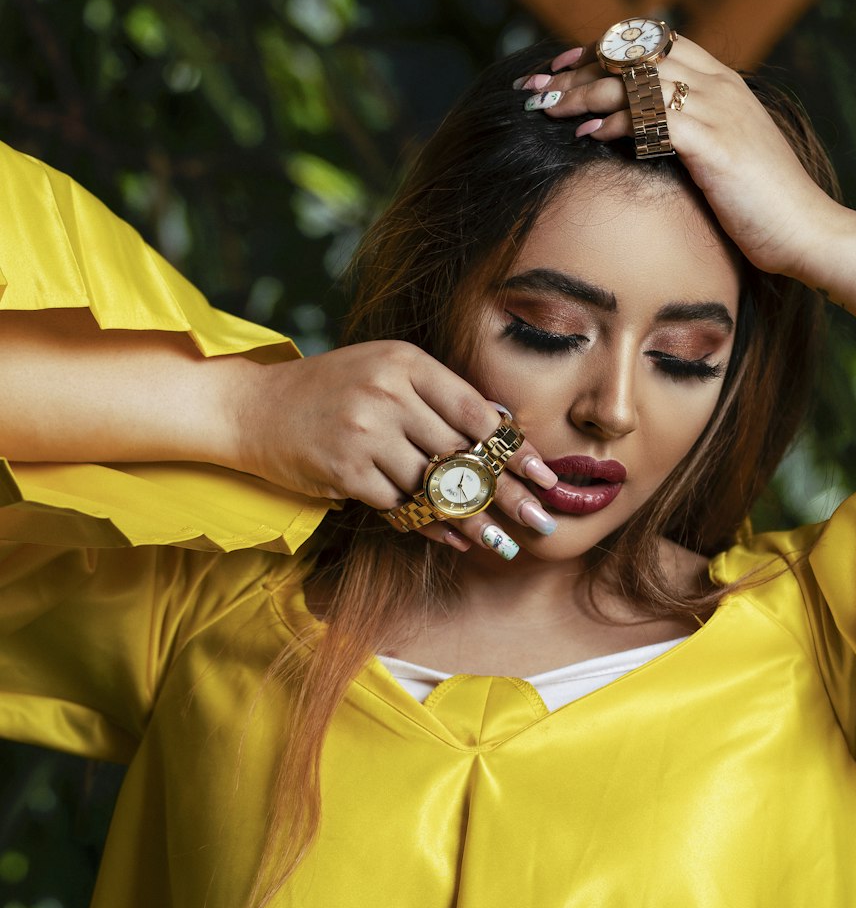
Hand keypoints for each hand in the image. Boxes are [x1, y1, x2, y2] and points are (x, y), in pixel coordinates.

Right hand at [228, 339, 558, 553]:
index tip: (547, 477)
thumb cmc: (331, 392)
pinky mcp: (346, 471)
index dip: (515, 450)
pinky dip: (429, 527)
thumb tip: (502, 428)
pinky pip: (401, 507)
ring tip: (504, 543)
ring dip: (472, 522)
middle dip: (508, 495)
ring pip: (434, 488)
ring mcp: (365, 432)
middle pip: (463, 455)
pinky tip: (455, 541)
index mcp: (406, 363)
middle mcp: (388, 393)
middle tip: (542, 521)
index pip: (476, 412)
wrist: (255, 408)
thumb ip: (437, 396)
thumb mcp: (386, 373)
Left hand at [521, 37, 843, 281]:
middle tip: (537, 87)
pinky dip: (617, 123)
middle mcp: (721, 85)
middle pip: (637, 54)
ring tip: (550, 111)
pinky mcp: (716, 143)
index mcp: (723, 82)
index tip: (562, 67)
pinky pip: (654, 117)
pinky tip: (590, 137)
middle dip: (579, 68)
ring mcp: (720, 110)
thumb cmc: (761, 209)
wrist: (808, 233)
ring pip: (640, 79)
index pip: (652, 42)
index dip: (602, 49)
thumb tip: (640, 140)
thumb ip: (687, 137)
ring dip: (587, 92)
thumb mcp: (721, 160)